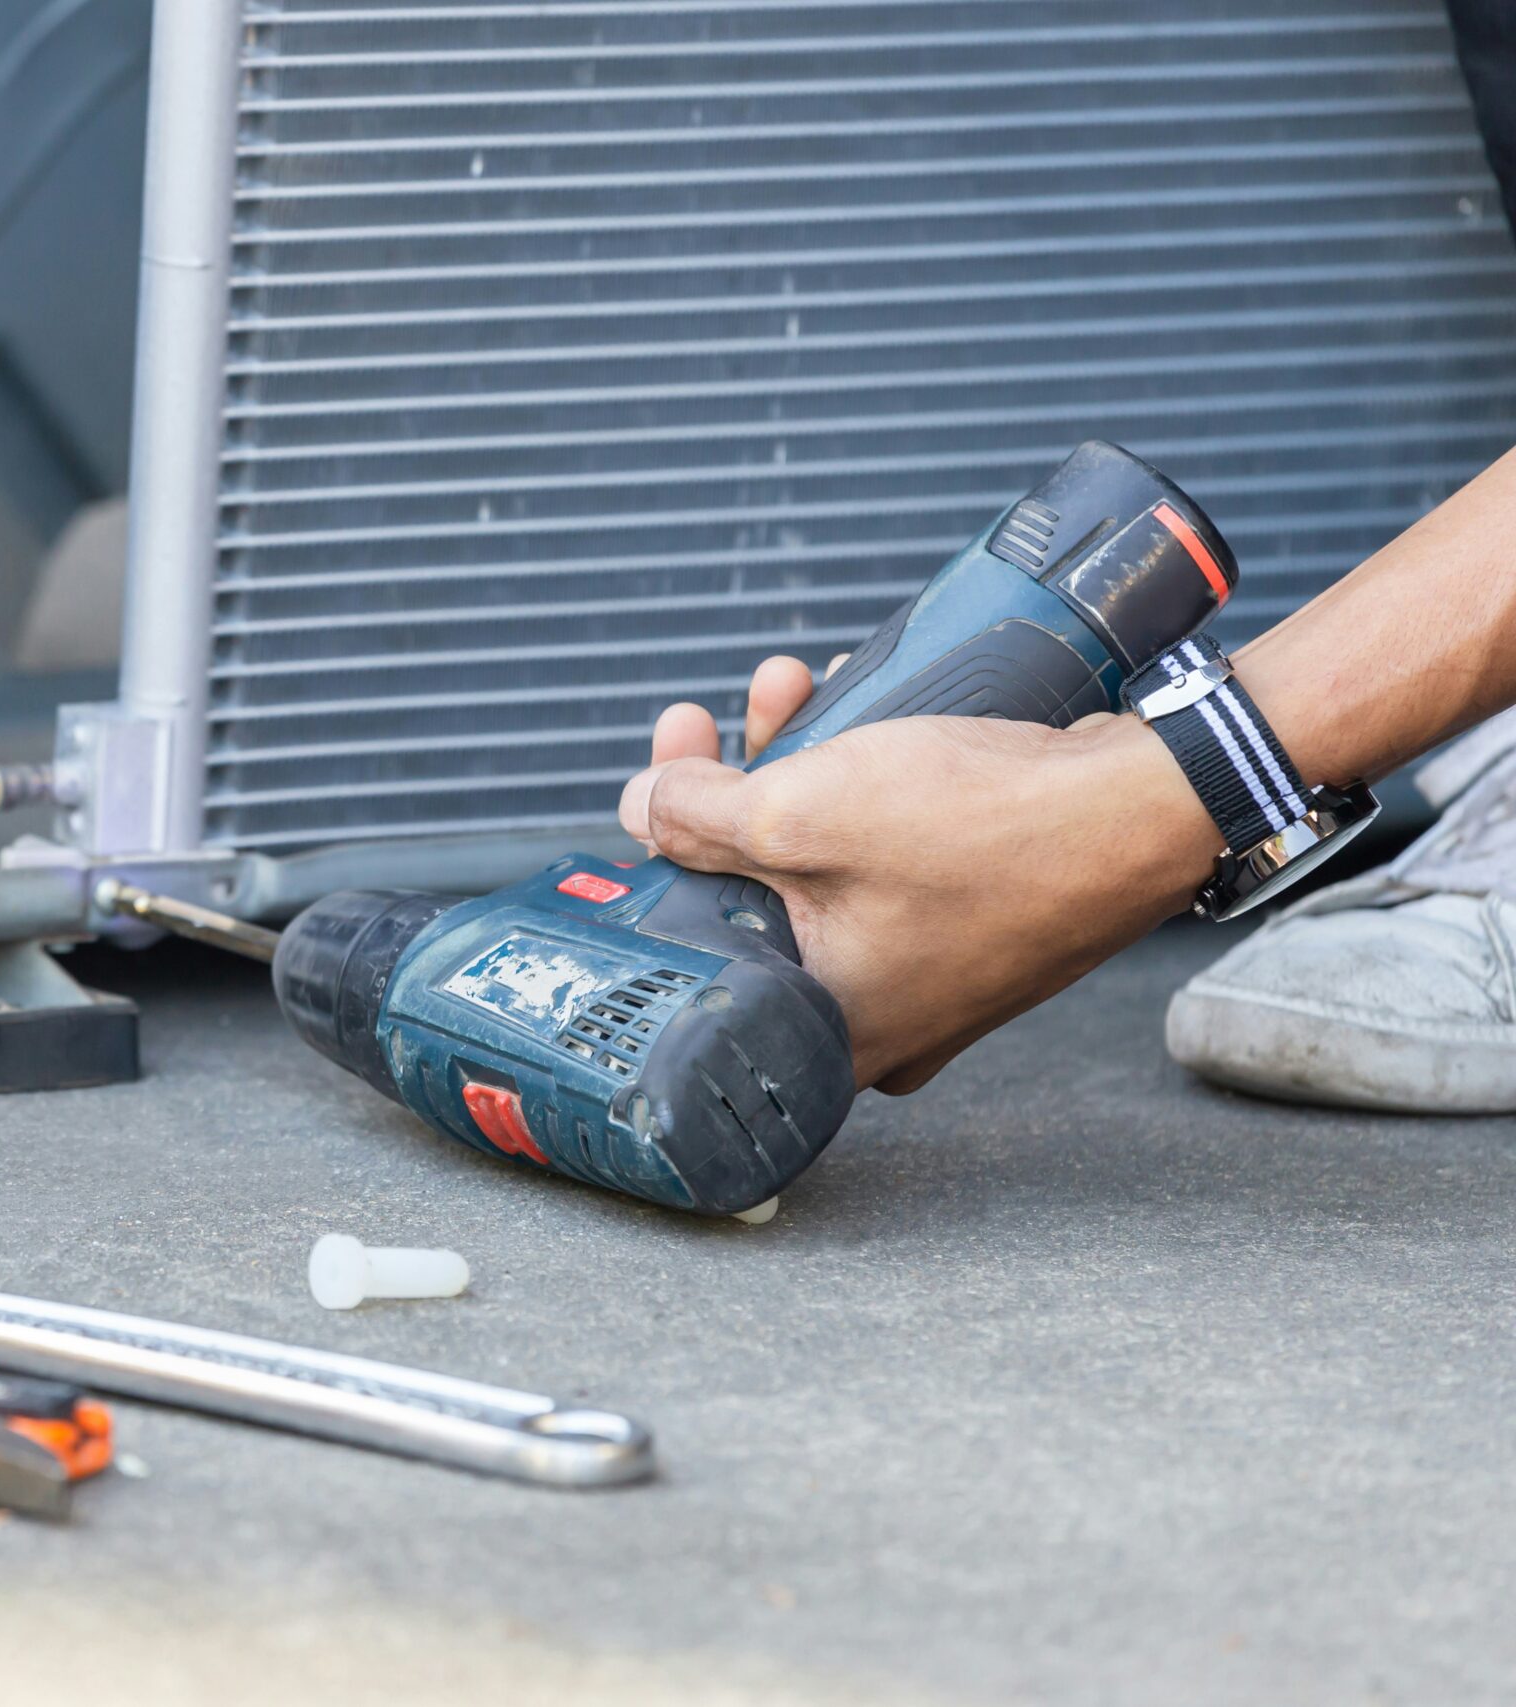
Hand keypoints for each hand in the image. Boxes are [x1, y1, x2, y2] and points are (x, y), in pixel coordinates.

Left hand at [622, 659, 1221, 1092]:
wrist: (1151, 807)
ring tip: (790, 685)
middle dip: (731, 784)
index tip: (663, 776)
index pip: (702, 943)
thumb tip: (644, 807)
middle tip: (712, 720)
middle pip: (758, 894)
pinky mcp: (974, 917)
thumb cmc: (991, 833)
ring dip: (796, 764)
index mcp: (827, 1027)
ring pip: (825, 860)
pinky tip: (856, 707)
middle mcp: (879, 1016)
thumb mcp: (802, 815)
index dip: (668, 847)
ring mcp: (932, 969)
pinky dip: (864, 782)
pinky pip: (888, 852)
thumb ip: (700, 817)